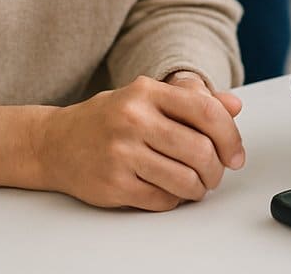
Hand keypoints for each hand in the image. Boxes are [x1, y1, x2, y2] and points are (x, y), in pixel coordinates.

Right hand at [34, 75, 245, 209]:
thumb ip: (192, 101)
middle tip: (215, 174)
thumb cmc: (109, 119)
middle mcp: (133, 119)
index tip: (236, 154)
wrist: (54, 142)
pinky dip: (174, 200)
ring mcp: (121, 153)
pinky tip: (170, 191)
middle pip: (200, 150)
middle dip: (217, 169)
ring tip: (196, 185)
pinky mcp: (113, 184)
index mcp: (147, 92)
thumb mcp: (148, 98)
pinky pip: (162, 199)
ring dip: (199, 188)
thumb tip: (235, 105)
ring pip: (185, 179)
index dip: (231, 137)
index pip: (206, 112)